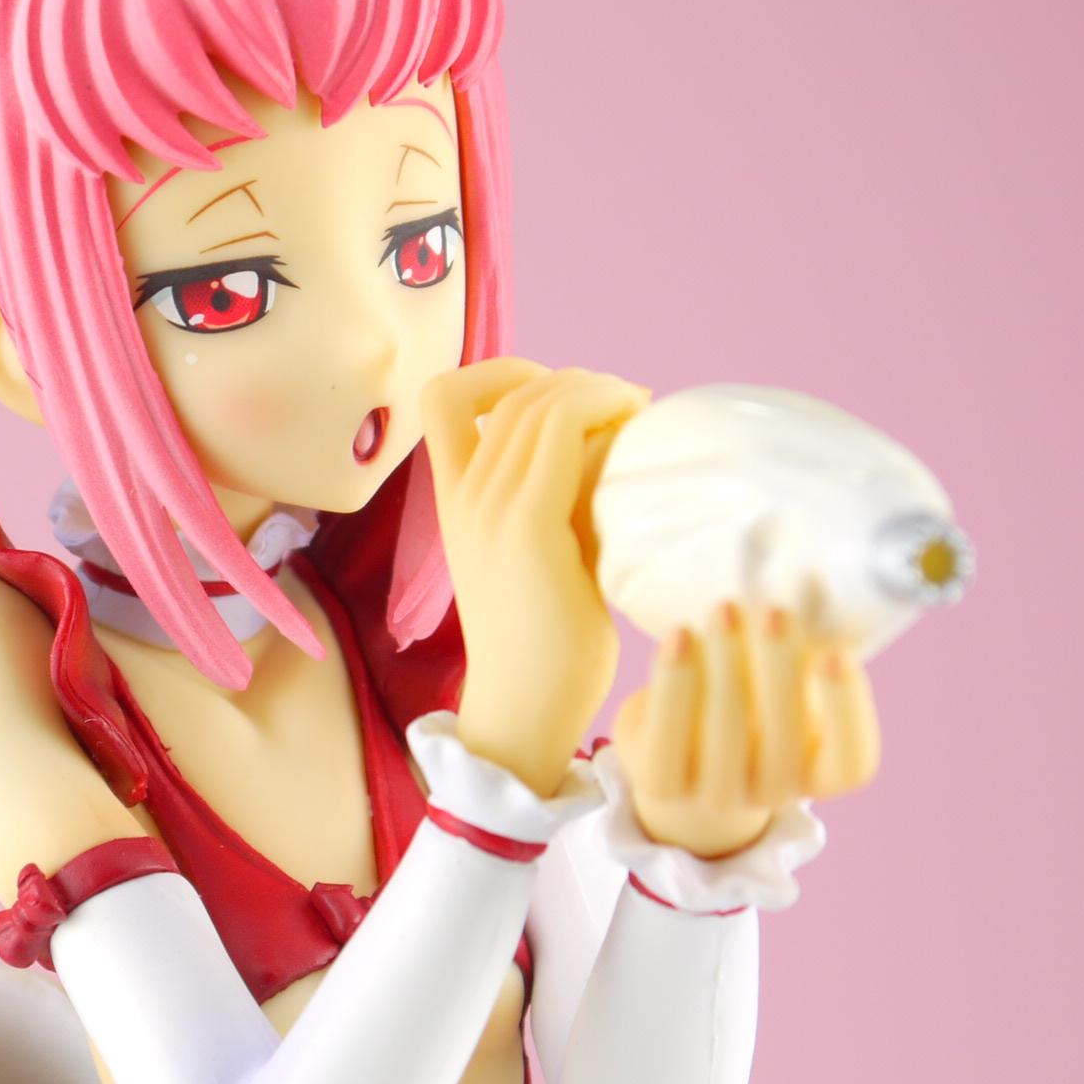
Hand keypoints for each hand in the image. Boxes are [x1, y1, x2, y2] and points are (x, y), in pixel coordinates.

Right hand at [421, 360, 649, 793]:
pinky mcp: (526, 527)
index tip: (560, 396)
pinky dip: (603, 409)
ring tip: (638, 413)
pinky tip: (638, 428)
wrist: (526, 709)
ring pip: (539, 402)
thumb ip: (562, 495)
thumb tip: (620, 441)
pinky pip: (561, 432)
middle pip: (511, 391)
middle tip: (628, 405)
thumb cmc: (548, 640)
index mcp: (453, 499)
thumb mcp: (546, 550)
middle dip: (576, 381)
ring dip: (598, 390)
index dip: (502, 374)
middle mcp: (463, 495)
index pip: (444, 397)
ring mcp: (489, 508)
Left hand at [613, 604, 880, 856]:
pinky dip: (673, 685)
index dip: (847, 712)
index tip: (837, 654)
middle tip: (774, 609)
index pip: (851, 763)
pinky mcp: (663, 784)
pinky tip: (677, 637)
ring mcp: (717, 797)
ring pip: (725, 736)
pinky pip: (669, 738)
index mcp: (821, 771)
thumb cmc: (751, 687)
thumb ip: (799, 644)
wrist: (682, 735)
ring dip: (724, 665)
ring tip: (723, 608)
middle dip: (778, 667)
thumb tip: (808, 577)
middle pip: (783, 741)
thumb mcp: (780, 671)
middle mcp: (775, 793)